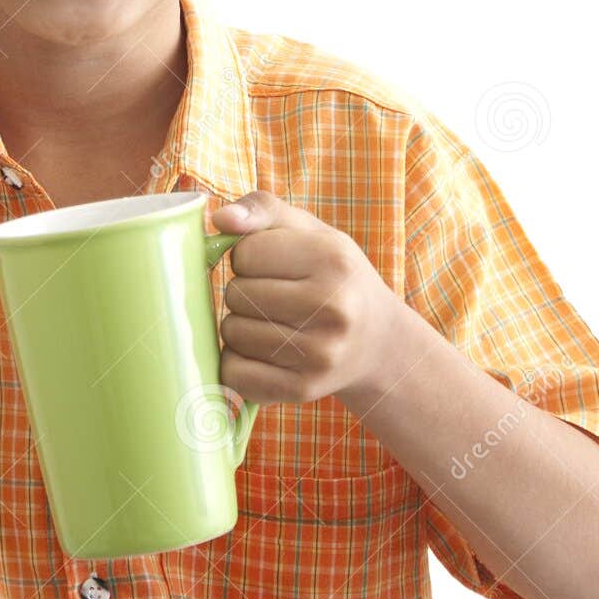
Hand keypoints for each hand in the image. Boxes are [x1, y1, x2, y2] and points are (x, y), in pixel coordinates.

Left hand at [213, 190, 402, 405]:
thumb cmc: (332, 275)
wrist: (377, 340)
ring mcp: (320, 354)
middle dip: (243, 291)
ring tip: (270, 321)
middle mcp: (333, 308)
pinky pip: (234, 373)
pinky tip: (262, 351)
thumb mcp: (309, 231)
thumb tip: (222, 220)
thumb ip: (262, 209)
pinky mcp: (303, 389)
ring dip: (238, 325)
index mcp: (332, 260)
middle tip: (272, 295)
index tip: (270, 264)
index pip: (245, 253)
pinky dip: (236, 362)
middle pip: (236, 294)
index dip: (247, 256)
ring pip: (232, 333)